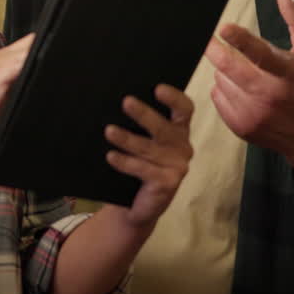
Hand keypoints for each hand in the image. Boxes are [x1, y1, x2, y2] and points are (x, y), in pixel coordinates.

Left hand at [103, 84, 193, 225]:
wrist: (139, 204)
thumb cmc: (139, 164)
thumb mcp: (143, 142)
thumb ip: (139, 125)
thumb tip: (118, 102)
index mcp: (178, 130)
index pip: (184, 109)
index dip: (174, 98)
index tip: (157, 88)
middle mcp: (182, 146)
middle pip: (164, 128)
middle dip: (144, 114)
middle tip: (126, 102)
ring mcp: (177, 166)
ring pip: (148, 148)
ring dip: (127, 139)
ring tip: (109, 131)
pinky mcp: (168, 182)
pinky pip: (143, 169)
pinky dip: (125, 162)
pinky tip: (111, 156)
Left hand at [207, 0, 293, 172]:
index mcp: (292, 75)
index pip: (264, 55)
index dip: (242, 40)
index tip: (224, 27)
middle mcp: (272, 96)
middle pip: (232, 70)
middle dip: (215, 51)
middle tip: (209, 40)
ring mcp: (255, 114)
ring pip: (222, 80)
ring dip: (225, 71)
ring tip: (245, 73)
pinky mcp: (241, 126)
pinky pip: (217, 96)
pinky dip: (223, 88)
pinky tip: (241, 90)